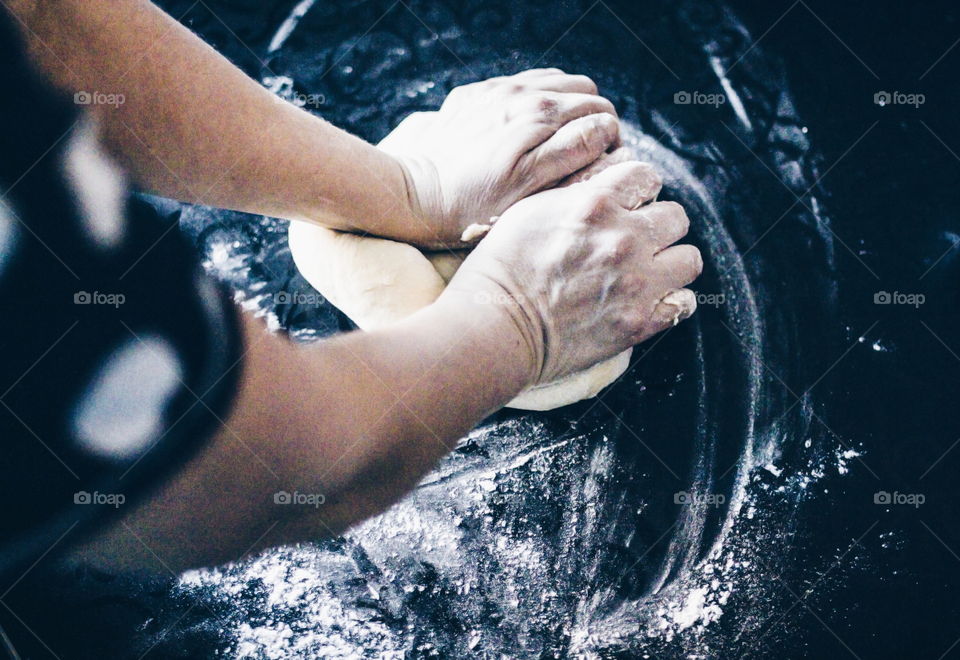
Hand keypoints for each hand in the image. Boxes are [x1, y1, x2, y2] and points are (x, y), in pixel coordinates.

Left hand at [379, 68, 619, 247]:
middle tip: (584, 154)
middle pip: (584, 92)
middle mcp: (521, 92)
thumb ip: (572, 152)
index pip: (601, 115)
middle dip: (592, 120)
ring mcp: (497, 89)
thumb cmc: (473, 203)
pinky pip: (522, 83)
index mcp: (541, 114)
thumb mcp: (529, 186)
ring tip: (558, 142)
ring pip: (556, 82)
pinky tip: (527, 131)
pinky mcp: (476, 93)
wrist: (414, 194)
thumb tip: (604, 130)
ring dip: (568, 108)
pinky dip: (537, 102)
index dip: (608, 142)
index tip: (600, 166)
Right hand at [442, 161, 701, 384]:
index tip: (629, 206)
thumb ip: (575, 195)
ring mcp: (636, 282)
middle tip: (637, 242)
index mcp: (595, 204)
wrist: (494, 329)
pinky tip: (650, 301)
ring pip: (689, 259)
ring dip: (671, 263)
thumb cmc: (499, 270)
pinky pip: (684, 303)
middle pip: (676, 217)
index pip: (647, 177)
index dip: (639, 192)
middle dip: (658, 226)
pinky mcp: (639, 322)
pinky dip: (672, 302)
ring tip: (649, 272)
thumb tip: (604, 189)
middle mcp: (623, 238)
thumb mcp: (529, 211)